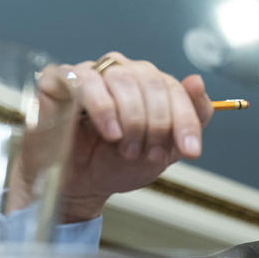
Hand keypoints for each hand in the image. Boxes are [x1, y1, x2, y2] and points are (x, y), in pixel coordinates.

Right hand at [20, 52, 213, 222]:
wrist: (79, 185)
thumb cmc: (117, 163)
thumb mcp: (163, 151)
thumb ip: (189, 118)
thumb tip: (197, 81)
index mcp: (149, 85)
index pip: (175, 89)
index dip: (185, 121)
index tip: (190, 151)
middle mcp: (122, 72)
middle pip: (152, 81)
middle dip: (158, 123)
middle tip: (150, 153)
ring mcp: (92, 73)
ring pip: (123, 79)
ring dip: (133, 119)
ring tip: (128, 149)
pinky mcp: (61, 80)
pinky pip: (86, 82)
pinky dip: (104, 108)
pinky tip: (111, 133)